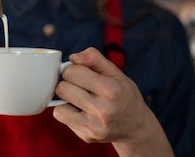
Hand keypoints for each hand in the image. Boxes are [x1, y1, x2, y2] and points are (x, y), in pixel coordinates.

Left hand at [53, 47, 172, 155]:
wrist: (136, 127)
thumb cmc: (124, 95)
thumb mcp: (116, 72)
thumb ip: (94, 58)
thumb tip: (73, 57)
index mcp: (111, 90)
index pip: (72, 72)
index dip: (73, 69)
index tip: (81, 73)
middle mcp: (103, 110)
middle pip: (62, 89)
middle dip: (68, 83)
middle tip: (80, 86)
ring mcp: (94, 127)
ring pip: (58, 107)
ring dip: (65, 100)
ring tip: (80, 98)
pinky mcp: (87, 137)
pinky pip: (62, 118)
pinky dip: (67, 112)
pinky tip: (81, 111)